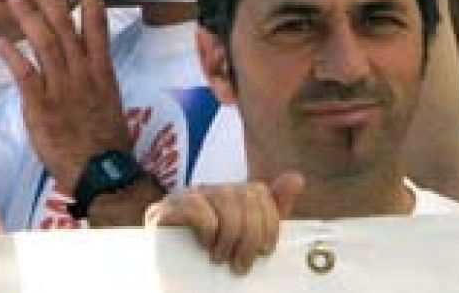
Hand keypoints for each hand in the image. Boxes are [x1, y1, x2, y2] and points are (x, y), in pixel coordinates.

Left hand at [0, 0, 132, 195]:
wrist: (100, 166)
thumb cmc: (103, 134)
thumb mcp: (106, 96)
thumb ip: (91, 72)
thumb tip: (82, 55)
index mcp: (101, 66)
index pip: (97, 20)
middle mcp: (83, 70)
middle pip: (66, 23)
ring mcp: (63, 87)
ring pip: (46, 43)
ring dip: (28, 16)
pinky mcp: (43, 106)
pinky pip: (28, 77)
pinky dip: (15, 58)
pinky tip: (0, 42)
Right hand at [148, 173, 304, 274]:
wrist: (172, 279)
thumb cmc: (212, 258)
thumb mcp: (247, 236)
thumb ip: (272, 208)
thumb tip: (297, 178)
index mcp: (229, 195)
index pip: (258, 191)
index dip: (269, 219)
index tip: (267, 249)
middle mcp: (208, 190)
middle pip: (242, 195)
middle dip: (250, 232)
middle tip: (243, 264)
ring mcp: (184, 197)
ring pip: (223, 197)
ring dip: (230, 233)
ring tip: (224, 259)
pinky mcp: (162, 211)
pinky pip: (194, 205)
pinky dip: (207, 227)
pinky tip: (206, 245)